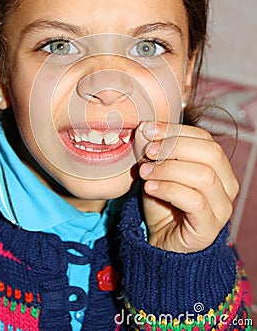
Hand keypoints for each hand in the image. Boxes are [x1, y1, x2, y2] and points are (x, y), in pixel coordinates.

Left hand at [136, 121, 238, 252]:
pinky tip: (150, 188)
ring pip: (204, 176)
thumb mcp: (157, 171)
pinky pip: (195, 201)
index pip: (204, 138)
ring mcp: (222, 207)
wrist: (161, 242)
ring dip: (169, 169)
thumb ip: (155, 153)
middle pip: (211, 153)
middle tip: (148, 150)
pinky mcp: (210, 227)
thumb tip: (145, 131)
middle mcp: (227, 185)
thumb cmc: (163, 203)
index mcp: (217, 166)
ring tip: (145, 172)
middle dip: (175, 147)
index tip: (148, 129)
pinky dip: (169, 189)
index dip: (175, 130)